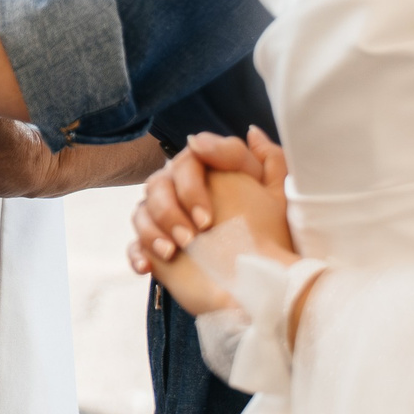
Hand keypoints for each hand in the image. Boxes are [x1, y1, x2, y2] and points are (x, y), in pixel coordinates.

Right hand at [125, 128, 292, 314]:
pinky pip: (135, 245)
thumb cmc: (269, 234)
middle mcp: (180, 191)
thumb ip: (269, 160)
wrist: (260, 282)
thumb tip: (250, 131)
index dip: (192, 188)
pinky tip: (147, 266)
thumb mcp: (278, 197)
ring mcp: (166, 221)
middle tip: (192, 237)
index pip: (187, 163)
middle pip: (158, 186)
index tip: (208, 218)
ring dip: (152, 231)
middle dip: (172, 212)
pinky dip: (137, 253)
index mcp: (205, 173)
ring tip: (172, 251)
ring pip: (142, 213)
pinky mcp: (157, 248)